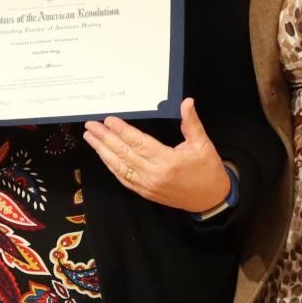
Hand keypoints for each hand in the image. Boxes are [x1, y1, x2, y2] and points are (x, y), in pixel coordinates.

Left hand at [83, 97, 229, 211]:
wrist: (211, 200)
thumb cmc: (207, 170)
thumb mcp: (203, 144)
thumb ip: (191, 123)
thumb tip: (187, 102)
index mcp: (168, 161)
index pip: (139, 143)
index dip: (122, 131)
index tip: (108, 120)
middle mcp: (155, 175)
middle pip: (124, 154)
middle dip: (105, 138)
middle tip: (91, 125)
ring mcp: (148, 186)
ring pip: (120, 167)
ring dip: (103, 151)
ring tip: (91, 138)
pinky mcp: (146, 193)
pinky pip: (124, 179)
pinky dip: (112, 166)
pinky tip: (103, 156)